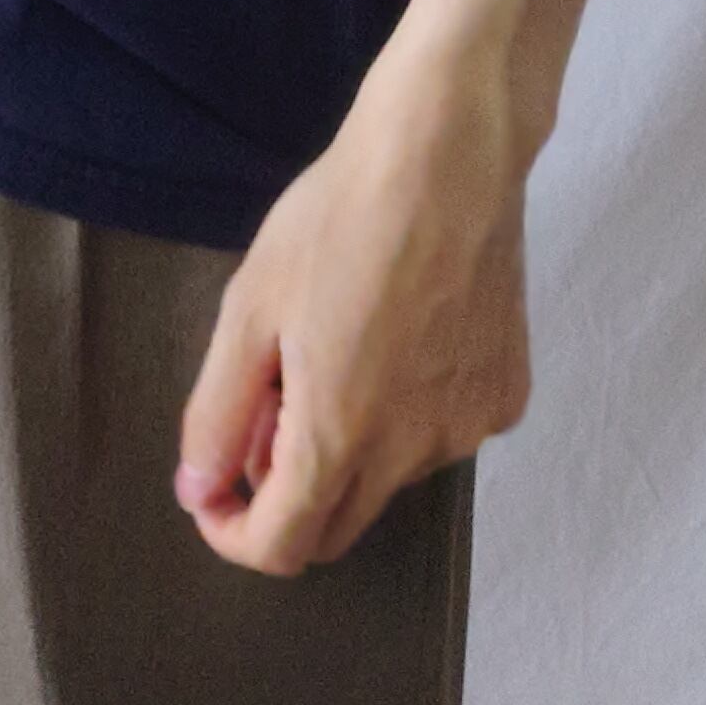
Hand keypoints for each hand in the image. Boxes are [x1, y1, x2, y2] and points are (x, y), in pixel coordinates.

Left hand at [173, 20, 534, 574]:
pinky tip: (399, 336)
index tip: (212, 491)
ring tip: (337, 345)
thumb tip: (198, 490)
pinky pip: (439, 436)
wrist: (447, 156)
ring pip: (388, 478)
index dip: (233, 533)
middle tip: (267, 401)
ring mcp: (469, 429)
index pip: (282, 547)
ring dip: (349, 446)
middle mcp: (413, 452)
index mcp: (341, 434)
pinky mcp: (506, 398)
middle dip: (286, 490)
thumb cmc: (339, 218)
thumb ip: (217, 412)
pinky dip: (406, 415)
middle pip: (335, 527)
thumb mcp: (250, 308)